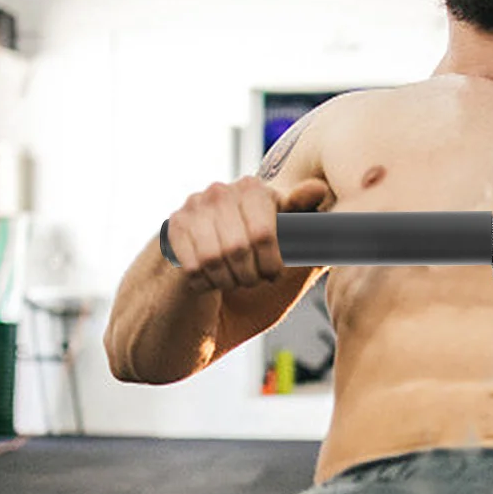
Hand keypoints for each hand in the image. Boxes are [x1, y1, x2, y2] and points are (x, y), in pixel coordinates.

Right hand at [164, 176, 332, 293]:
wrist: (202, 305)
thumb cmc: (253, 279)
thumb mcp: (289, 256)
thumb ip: (305, 225)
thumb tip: (319, 188)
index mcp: (257, 190)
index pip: (265, 233)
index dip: (271, 263)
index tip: (272, 274)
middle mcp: (224, 190)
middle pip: (243, 245)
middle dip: (252, 275)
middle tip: (251, 282)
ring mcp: (195, 206)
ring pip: (217, 256)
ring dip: (228, 280)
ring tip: (230, 282)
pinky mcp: (172, 226)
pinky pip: (194, 264)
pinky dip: (205, 283)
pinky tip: (208, 281)